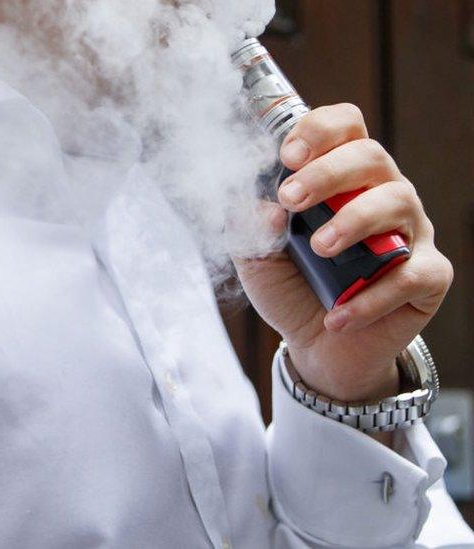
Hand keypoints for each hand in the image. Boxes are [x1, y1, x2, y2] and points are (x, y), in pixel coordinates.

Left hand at [234, 104, 451, 409]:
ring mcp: (409, 233)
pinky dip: (372, 296)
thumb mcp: (256, 258)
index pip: (345, 128)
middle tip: (291, 199)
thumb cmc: (290, 286)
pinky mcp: (428, 276)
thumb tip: (264, 209)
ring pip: (399, 202)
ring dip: (355, 220)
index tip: (287, 156)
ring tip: (320, 249)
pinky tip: (337, 314)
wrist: (315, 346)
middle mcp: (381, 193)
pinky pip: (413, 274)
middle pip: (371, 156)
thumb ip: (251, 230)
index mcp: (341, 177)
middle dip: (328, 173)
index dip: (320, 131)